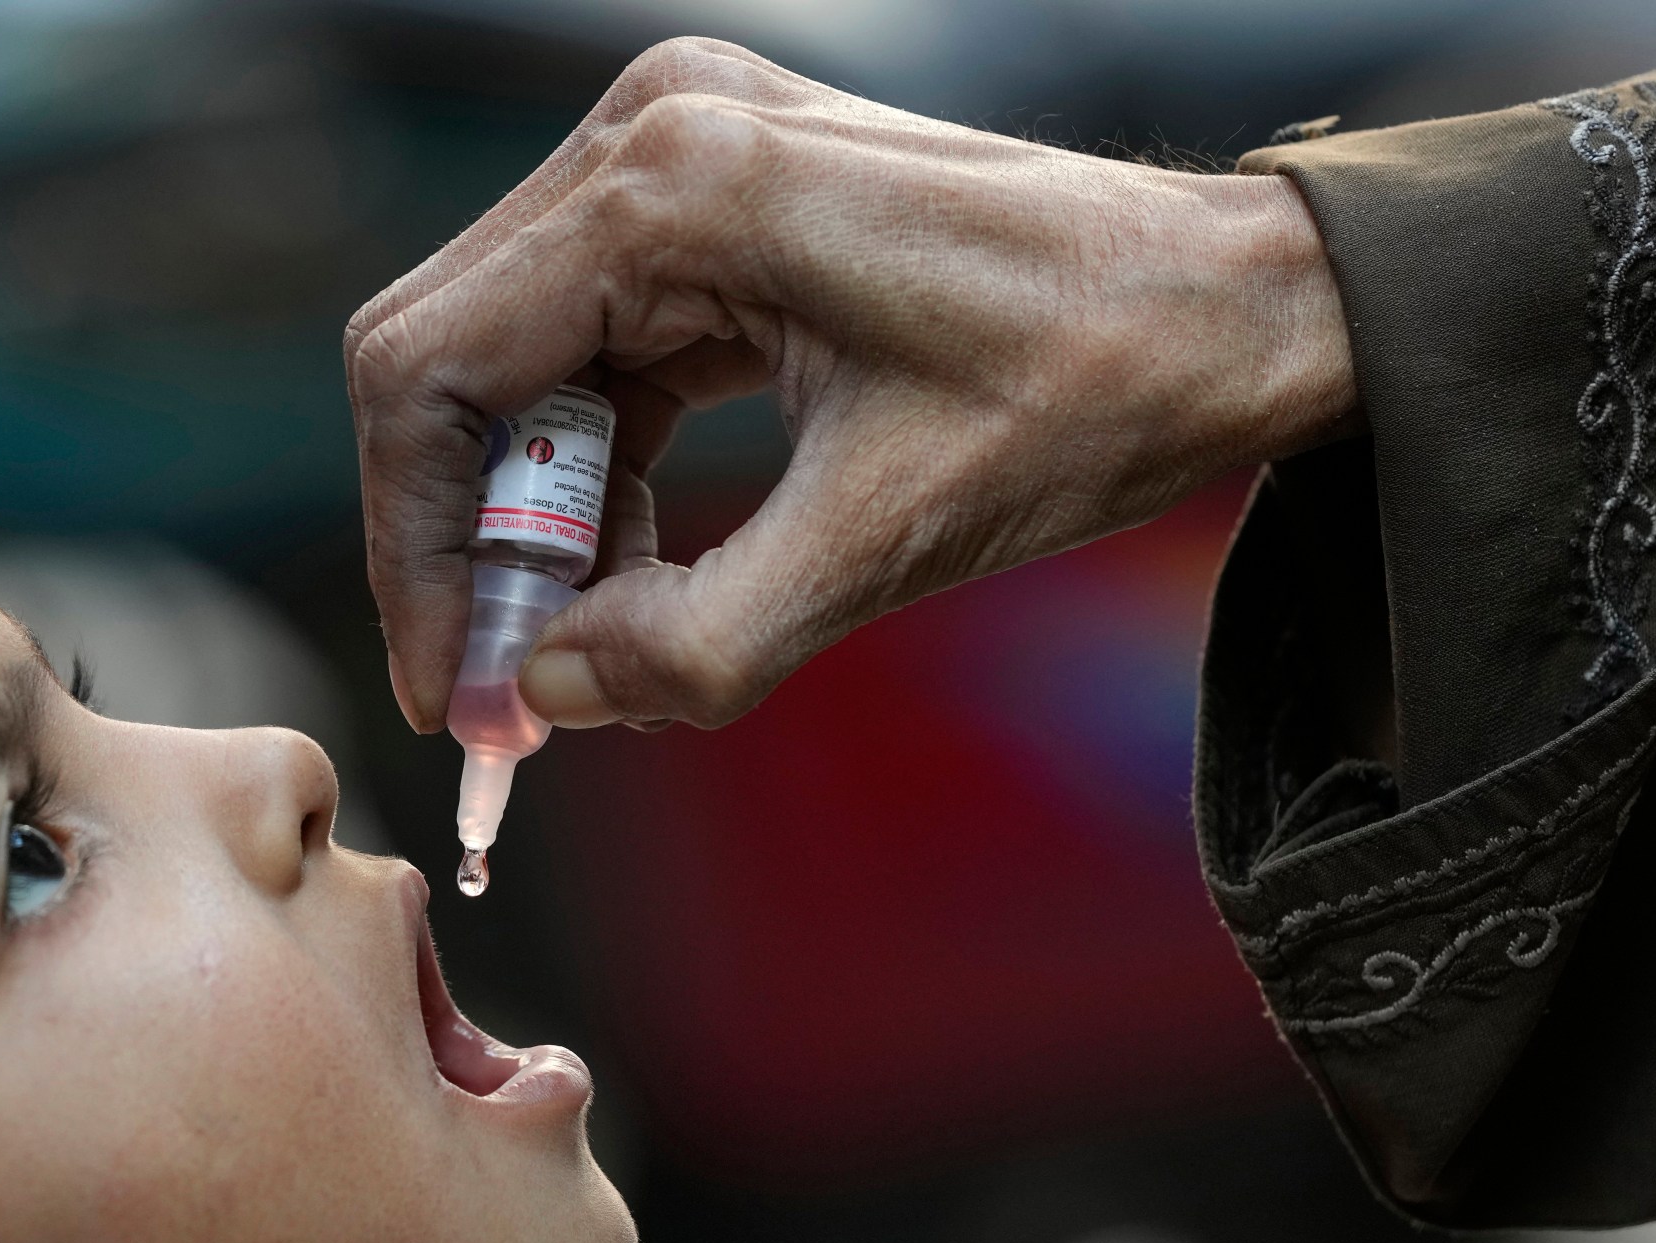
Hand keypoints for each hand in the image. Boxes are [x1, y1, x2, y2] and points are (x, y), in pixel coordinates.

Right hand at [347, 37, 1356, 732]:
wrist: (1236, 304)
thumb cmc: (1094, 386)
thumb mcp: (886, 540)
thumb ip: (694, 641)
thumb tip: (547, 699)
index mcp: (678, 184)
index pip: (432, 371)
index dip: (418, 553)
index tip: (458, 691)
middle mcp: (652, 131)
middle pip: (451, 358)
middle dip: (469, 543)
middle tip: (515, 687)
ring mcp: (678, 148)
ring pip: (509, 359)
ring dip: (532, 515)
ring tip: (591, 641)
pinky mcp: (710, 190)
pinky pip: (586, 342)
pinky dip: (592, 467)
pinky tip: (638, 561)